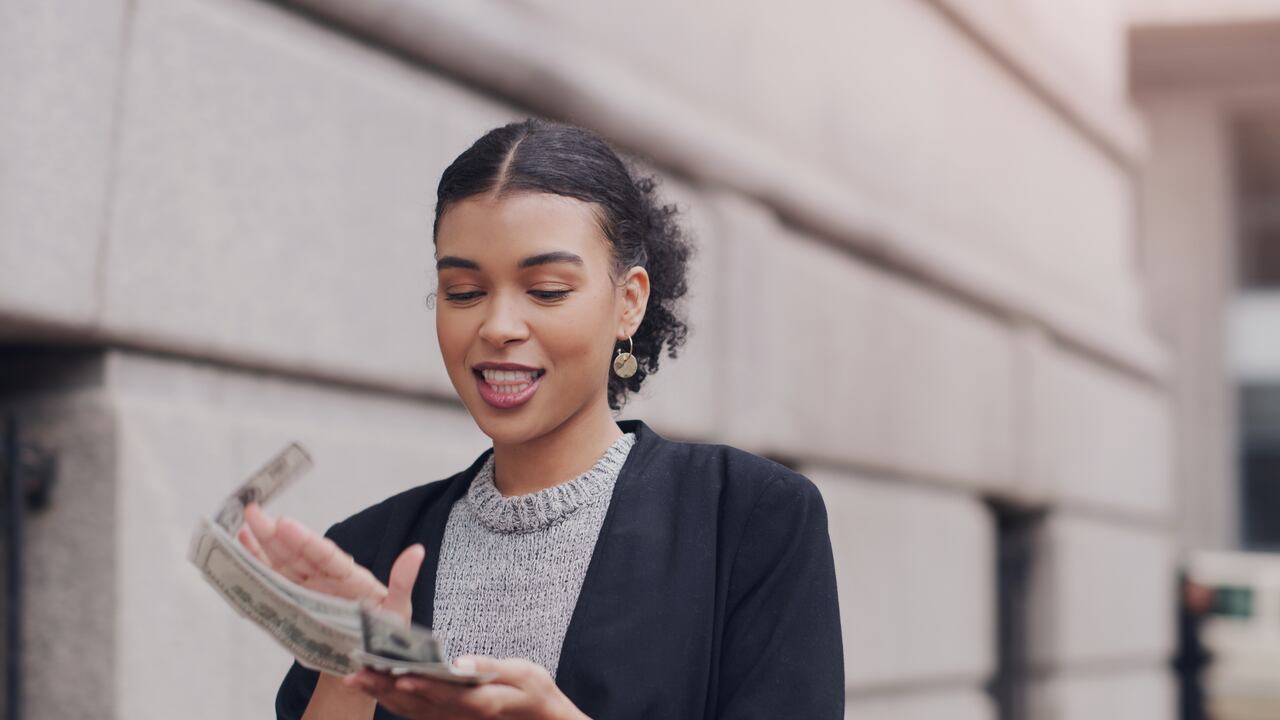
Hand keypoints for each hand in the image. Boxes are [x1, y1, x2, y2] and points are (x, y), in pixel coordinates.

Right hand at [237, 502, 424, 623]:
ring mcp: (309, 588)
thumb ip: (402, 582)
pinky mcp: (294, 601)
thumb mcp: (397, 611)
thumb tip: (418, 551)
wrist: (366, 663)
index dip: (305, 541)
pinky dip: (258, 565)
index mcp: (350, 578)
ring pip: (283, 563)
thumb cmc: (387, 634)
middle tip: (253, 511)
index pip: (326, 556)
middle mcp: (326, 579)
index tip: (285, 524)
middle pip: (299, 554)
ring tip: (244, 524)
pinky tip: (243, 548)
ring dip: (262, 544)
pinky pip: (274, 581)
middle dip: (275, 534)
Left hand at [343, 657, 589, 719]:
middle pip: (419, 703)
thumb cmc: (534, 691)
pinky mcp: (447, 718)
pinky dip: (392, 701)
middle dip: (387, 688)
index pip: (446, 695)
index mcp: (482, 703)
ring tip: (357, 677)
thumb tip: (461, 663)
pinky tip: (376, 687)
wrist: (539, 718)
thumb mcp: (524, 673)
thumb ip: (492, 668)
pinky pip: (415, 712)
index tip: (399, 676)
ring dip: (382, 694)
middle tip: (359, 672)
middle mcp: (461, 715)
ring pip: (411, 710)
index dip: (422, 686)